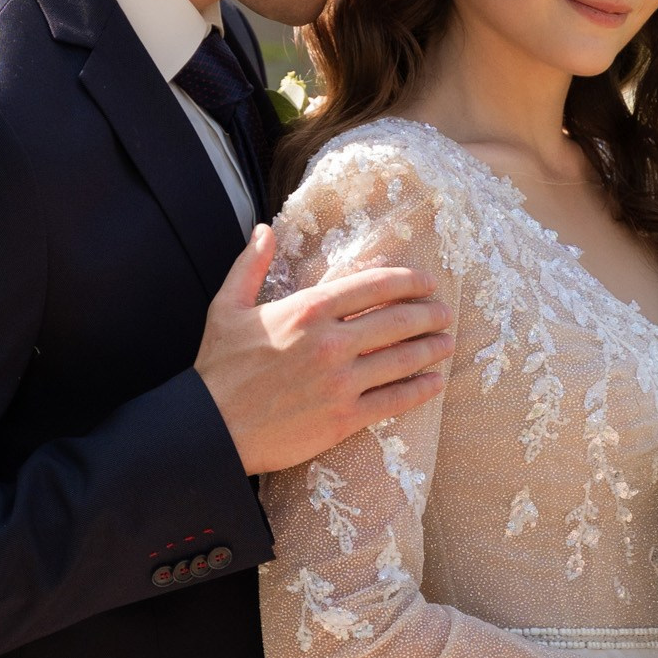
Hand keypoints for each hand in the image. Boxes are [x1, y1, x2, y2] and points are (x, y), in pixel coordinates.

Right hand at [196, 227, 453, 476]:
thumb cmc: (218, 368)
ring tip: (447, 343)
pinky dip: (420, 390)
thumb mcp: (226, 307)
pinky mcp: (344, 418)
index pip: (374, 285)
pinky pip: (394, 401)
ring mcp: (341, 382)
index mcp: (308, 309)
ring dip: (431, 349)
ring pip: (402, 360)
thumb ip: (250, 265)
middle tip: (445, 313)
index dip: (408, 281)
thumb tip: (263, 229)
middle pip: (398, 321)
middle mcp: (331, 342)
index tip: (427, 282)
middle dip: (429, 314)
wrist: (210, 428)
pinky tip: (435, 383)